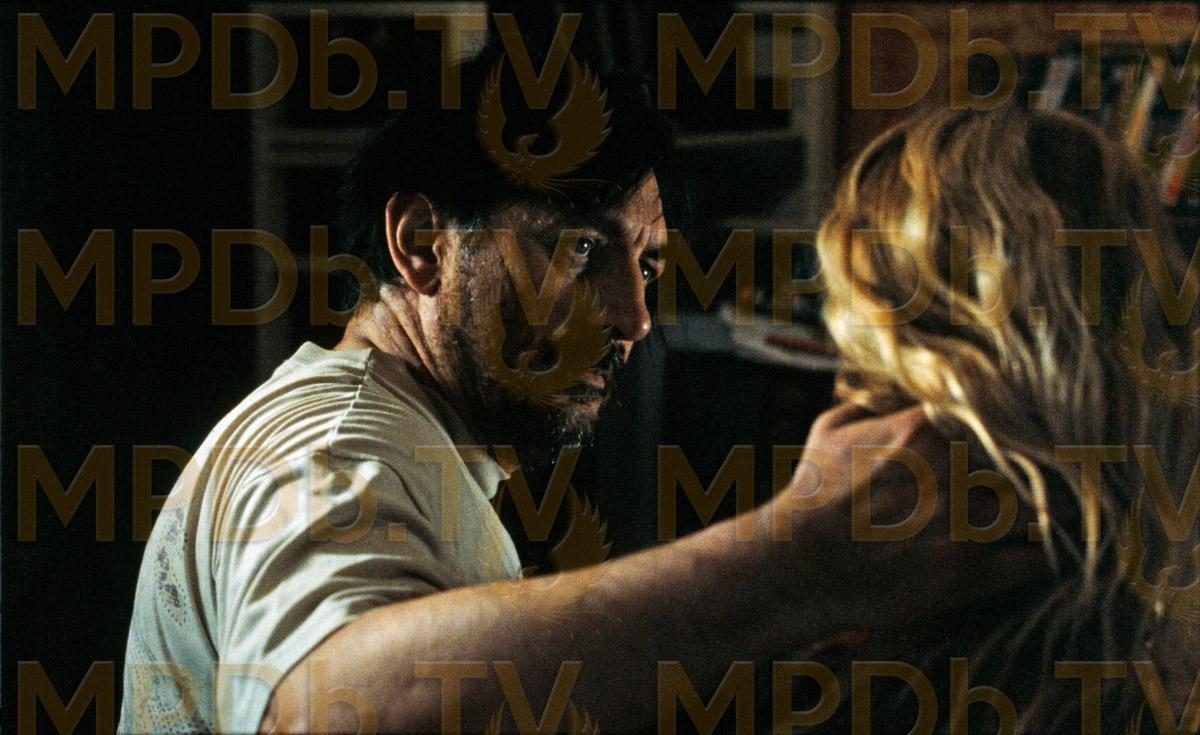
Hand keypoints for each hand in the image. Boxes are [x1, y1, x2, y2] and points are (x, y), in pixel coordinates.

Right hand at [768, 402, 1049, 632]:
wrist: (798, 561)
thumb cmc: (812, 493)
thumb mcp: (830, 430)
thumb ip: (869, 401)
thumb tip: (893, 387)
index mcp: (923, 430)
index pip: (995, 415)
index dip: (1015, 425)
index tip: (1029, 431)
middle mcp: (950, 472)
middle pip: (1024, 461)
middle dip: (1039, 466)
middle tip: (1057, 470)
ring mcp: (961, 524)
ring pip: (1036, 509)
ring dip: (1046, 511)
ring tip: (1056, 512)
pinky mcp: (966, 574)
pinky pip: (1031, 562)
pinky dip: (1045, 558)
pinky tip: (1049, 553)